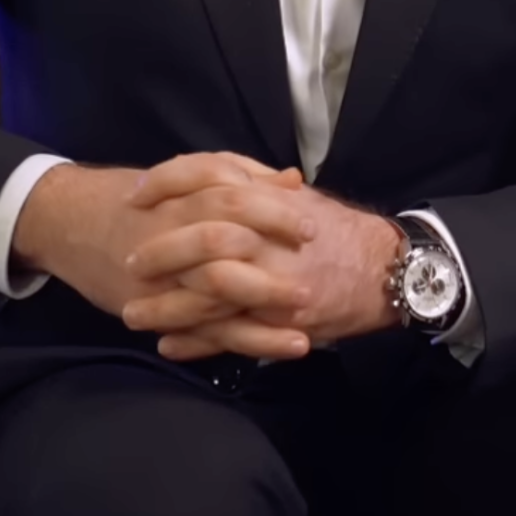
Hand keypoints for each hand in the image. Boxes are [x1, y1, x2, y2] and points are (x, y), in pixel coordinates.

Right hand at [8, 152, 313, 354]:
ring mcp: (164, 276)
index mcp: (182, 196)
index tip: (313, 224)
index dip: (274, 211)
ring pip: (217, 290)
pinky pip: (207, 330)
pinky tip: (283, 347)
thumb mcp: (182, 179)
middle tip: (312, 272)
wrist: (68, 222)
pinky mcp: (159, 309)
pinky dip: (246, 339)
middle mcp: (171, 233)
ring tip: (309, 319)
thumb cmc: (134, 199)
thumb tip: (293, 180)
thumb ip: (238, 177)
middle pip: (226, 239)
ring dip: (265, 305)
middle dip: (271, 259)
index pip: (232, 196)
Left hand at [122, 163, 403, 361]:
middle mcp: (270, 238)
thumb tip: (209, 170)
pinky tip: (168, 345)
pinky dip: (197, 343)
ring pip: (210, 295)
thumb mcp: (298, 198)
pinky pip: (232, 335)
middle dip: (159, 251)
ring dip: (167, 307)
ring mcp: (276, 284)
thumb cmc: (338, 232)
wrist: (388, 271)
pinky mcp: (282, 322)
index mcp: (271, 200)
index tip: (135, 192)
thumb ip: (256, 183)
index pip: (209, 177)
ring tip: (131, 315)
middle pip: (203, 239)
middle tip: (128, 262)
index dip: (167, 182)